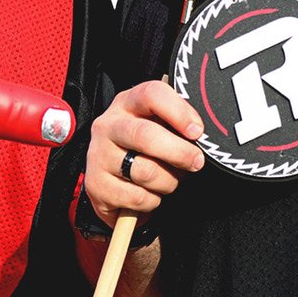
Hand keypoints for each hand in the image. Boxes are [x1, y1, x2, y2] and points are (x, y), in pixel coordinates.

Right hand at [85, 80, 204, 227]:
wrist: (113, 180)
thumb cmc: (145, 150)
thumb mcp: (160, 128)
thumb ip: (177, 126)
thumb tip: (202, 137)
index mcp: (127, 104)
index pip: (151, 94)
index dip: (178, 112)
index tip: (197, 131)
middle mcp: (108, 126)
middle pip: (145, 135)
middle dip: (178, 152)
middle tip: (196, 162)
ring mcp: (98, 155)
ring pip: (145, 172)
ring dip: (167, 182)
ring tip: (167, 181)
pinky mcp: (96, 184)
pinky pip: (137, 197)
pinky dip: (151, 201)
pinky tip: (148, 194)